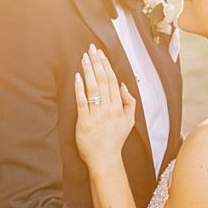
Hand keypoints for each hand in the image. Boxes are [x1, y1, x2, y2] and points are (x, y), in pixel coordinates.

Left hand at [74, 44, 136, 167]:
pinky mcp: (84, 121)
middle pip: (103, 81)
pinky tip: (77, 77)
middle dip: (97, 63)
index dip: (106, 66)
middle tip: (92, 49)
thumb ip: (129, 102)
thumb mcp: (129, 121)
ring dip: (89, 71)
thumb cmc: (115, 140)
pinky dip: (80, 88)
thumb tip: (123, 86)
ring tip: (84, 57)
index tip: (101, 54)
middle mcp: (109, 108)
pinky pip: (82, 101)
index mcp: (119, 107)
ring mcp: (97, 114)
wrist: (105, 159)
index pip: (113, 81)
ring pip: (93, 88)